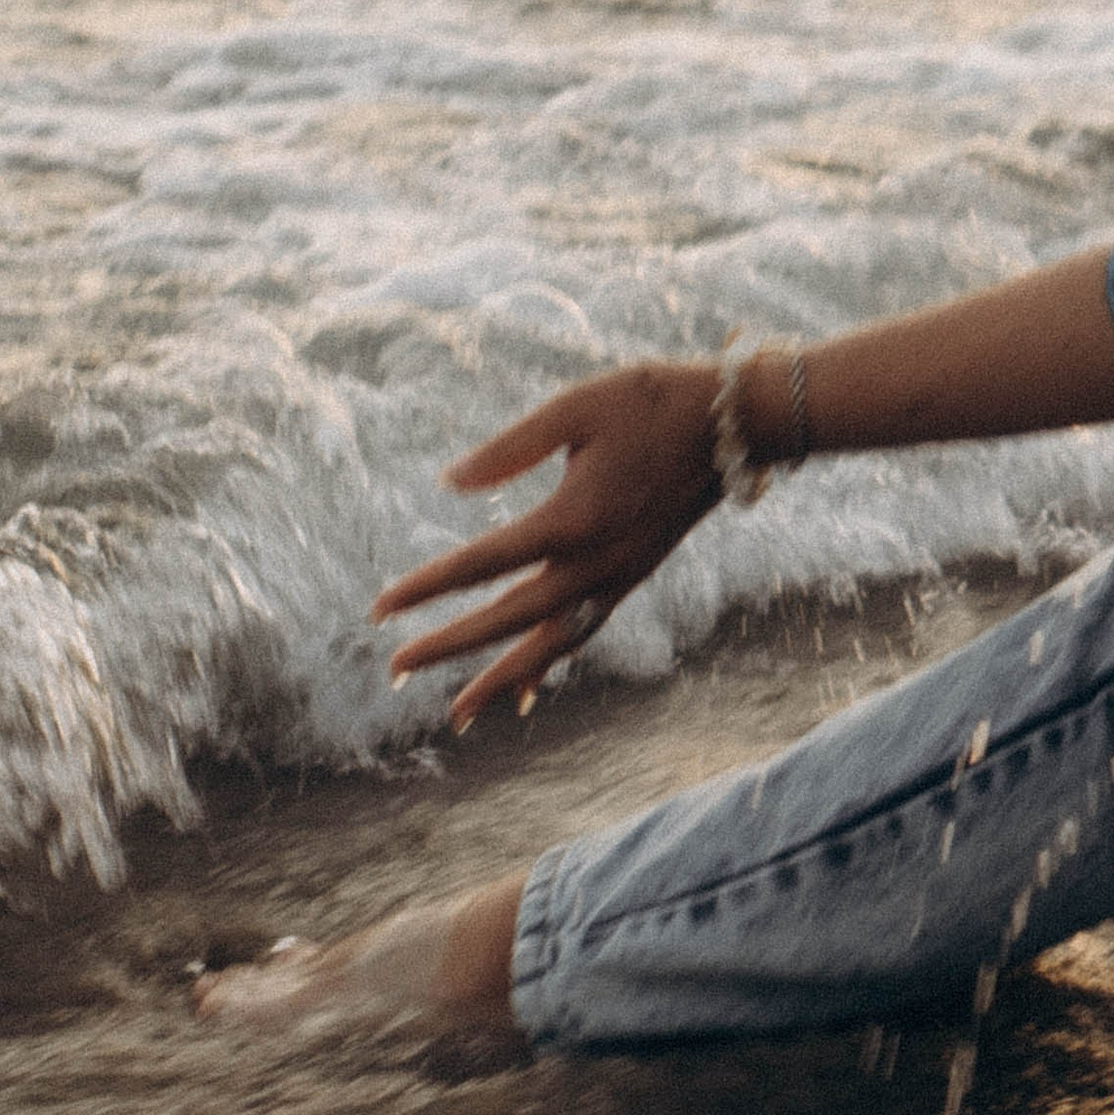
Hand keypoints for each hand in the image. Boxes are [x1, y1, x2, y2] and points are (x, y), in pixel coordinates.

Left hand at [373, 358, 719, 726]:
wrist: (735, 425)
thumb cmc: (650, 402)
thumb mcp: (575, 408)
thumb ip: (509, 449)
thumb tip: (448, 483)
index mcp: (571, 520)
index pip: (482, 564)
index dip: (426, 587)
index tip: (379, 610)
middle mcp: (594, 564)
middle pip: (508, 620)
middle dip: (449, 648)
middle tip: (394, 668)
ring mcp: (617, 578)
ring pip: (550, 645)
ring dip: (500, 680)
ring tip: (458, 712)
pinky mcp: (631, 578)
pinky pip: (583, 635)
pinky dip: (549, 665)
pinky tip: (527, 691)